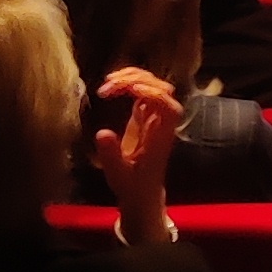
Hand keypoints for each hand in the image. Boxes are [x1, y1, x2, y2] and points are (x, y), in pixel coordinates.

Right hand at [88, 66, 183, 234]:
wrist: (141, 194)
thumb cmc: (132, 186)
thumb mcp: (118, 174)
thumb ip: (111, 155)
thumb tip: (102, 132)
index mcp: (161, 135)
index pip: (168, 106)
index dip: (154, 93)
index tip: (132, 89)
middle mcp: (162, 122)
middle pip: (161, 90)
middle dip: (137, 80)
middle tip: (109, 84)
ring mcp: (154, 117)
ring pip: (152, 87)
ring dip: (133, 78)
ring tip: (108, 82)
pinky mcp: (145, 117)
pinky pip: (142, 92)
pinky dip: (128, 84)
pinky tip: (111, 86)